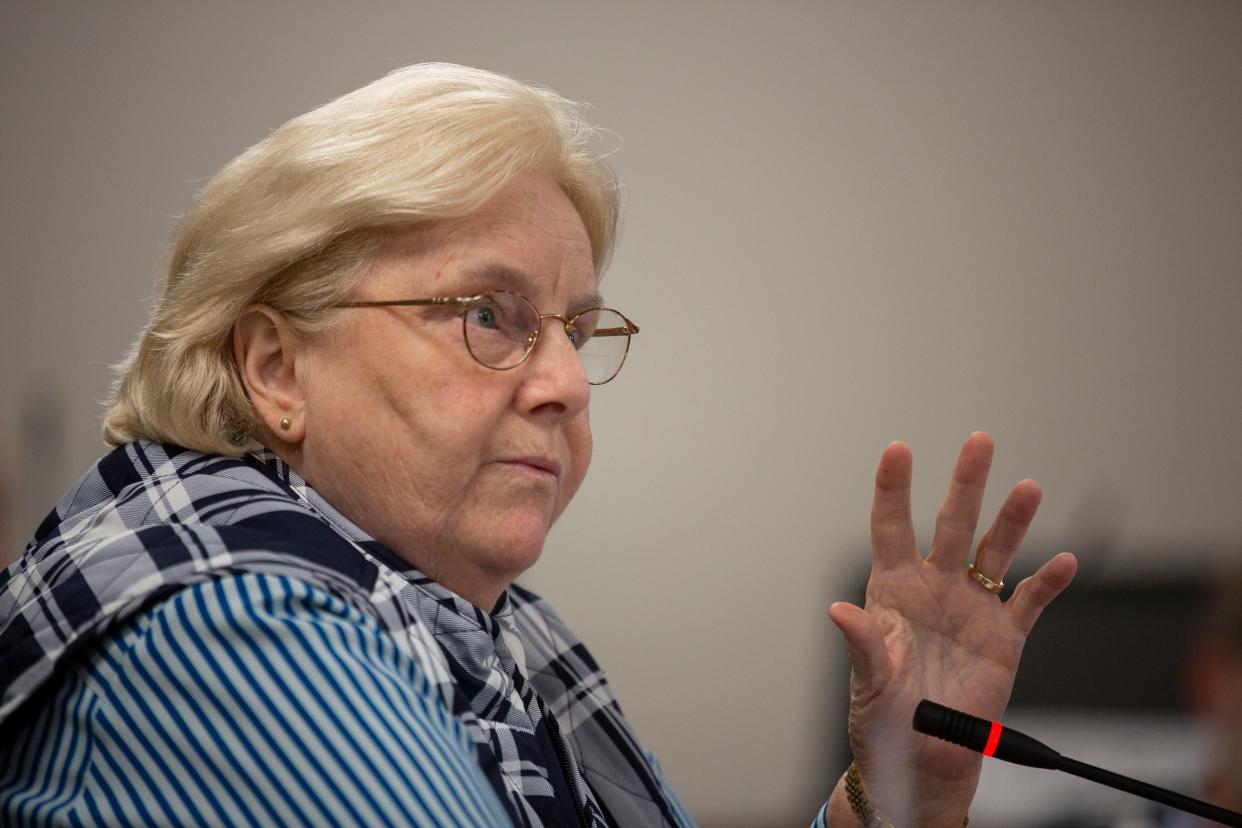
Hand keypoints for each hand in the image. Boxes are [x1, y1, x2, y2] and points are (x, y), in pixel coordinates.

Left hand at [828, 432, 1076, 826]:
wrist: (921, 758)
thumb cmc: (883, 715)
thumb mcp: (867, 679)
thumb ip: (861, 643)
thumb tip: (839, 610)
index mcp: (893, 588)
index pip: (891, 527)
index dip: (893, 488)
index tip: (898, 449)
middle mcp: (934, 587)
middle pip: (951, 525)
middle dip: (965, 484)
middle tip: (979, 441)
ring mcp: (971, 608)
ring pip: (995, 552)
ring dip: (1013, 521)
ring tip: (1028, 487)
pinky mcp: (1004, 638)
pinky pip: (1029, 602)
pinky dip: (1048, 582)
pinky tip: (1062, 560)